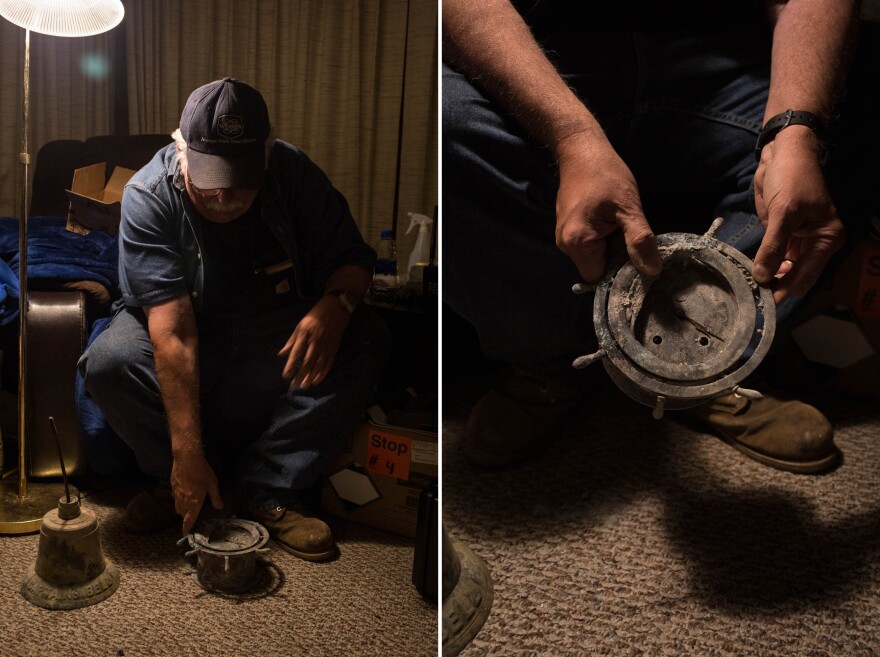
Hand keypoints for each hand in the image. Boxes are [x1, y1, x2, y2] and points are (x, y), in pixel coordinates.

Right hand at [170, 451, 222, 535]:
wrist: (187, 458)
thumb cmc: (202, 472)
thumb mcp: (212, 484)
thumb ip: (215, 498)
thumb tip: (220, 507)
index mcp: (194, 502)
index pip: (189, 520)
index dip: (187, 528)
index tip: (185, 535)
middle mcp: (183, 501)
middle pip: (182, 514)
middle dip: (186, 517)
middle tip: (191, 516)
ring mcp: (176, 494)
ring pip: (177, 507)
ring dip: (182, 509)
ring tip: (188, 506)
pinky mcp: (172, 487)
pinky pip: (175, 498)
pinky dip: (179, 499)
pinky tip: (184, 493)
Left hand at [279, 296, 348, 388]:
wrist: (335, 309)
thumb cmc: (314, 316)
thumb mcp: (300, 326)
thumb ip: (292, 341)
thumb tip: (281, 354)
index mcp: (304, 335)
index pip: (296, 353)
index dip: (290, 366)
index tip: (285, 376)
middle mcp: (315, 342)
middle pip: (307, 362)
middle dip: (300, 375)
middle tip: (294, 386)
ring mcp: (325, 346)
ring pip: (317, 365)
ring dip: (310, 377)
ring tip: (304, 386)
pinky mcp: (333, 349)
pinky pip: (328, 364)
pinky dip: (322, 373)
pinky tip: (316, 381)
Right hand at [554, 134, 661, 282]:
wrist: (580, 150)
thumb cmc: (605, 174)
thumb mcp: (629, 207)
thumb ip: (639, 240)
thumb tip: (653, 270)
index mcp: (577, 242)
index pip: (599, 277)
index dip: (619, 270)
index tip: (635, 254)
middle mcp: (565, 244)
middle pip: (595, 267)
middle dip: (615, 256)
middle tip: (629, 231)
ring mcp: (564, 237)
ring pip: (593, 256)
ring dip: (610, 246)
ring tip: (620, 222)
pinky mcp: (568, 228)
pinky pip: (588, 244)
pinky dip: (603, 237)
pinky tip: (610, 219)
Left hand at [753, 127, 844, 303]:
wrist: (784, 153)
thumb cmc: (792, 178)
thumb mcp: (783, 213)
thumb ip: (773, 246)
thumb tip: (763, 276)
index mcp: (827, 240)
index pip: (804, 276)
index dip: (784, 291)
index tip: (763, 306)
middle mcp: (816, 244)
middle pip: (796, 277)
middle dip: (776, 288)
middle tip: (751, 302)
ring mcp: (800, 241)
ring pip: (784, 270)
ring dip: (769, 279)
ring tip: (748, 292)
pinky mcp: (784, 236)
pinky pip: (775, 258)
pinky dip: (764, 267)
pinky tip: (750, 276)